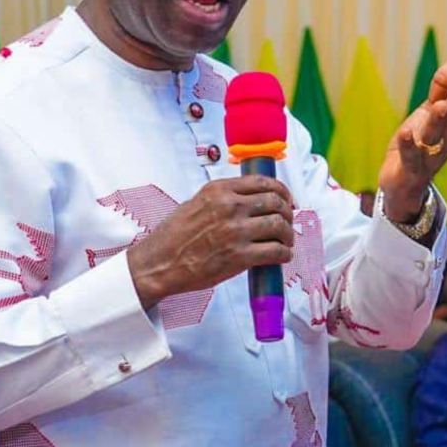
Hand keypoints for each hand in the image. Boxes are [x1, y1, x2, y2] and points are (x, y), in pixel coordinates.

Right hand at [127, 176, 294, 309]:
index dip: (281, 191)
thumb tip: (252, 198)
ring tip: (285, 241)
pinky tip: (282, 256)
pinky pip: (276, 251)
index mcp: (219, 190)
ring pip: (280, 225)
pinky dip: (284, 254)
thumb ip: (224, 197)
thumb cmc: (174, 237)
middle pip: (276, 202)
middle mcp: (230, 206)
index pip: (263, 182)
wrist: (158, 264)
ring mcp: (236, 231)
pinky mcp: (240, 256)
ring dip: (288, 235)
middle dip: (287, 212)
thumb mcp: (197, 203)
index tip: (286, 199)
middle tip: (287, 222)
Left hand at [379, 55, 446, 219]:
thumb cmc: (420, 144)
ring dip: (438, 122)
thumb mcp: (430, 112)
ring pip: (435, 137)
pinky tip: (406, 131)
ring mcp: (429, 156)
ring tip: (440, 106)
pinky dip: (409, 145)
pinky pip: (410, 156)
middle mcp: (446, 140)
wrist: (405, 187)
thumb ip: (443, 86)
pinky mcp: (410, 169)